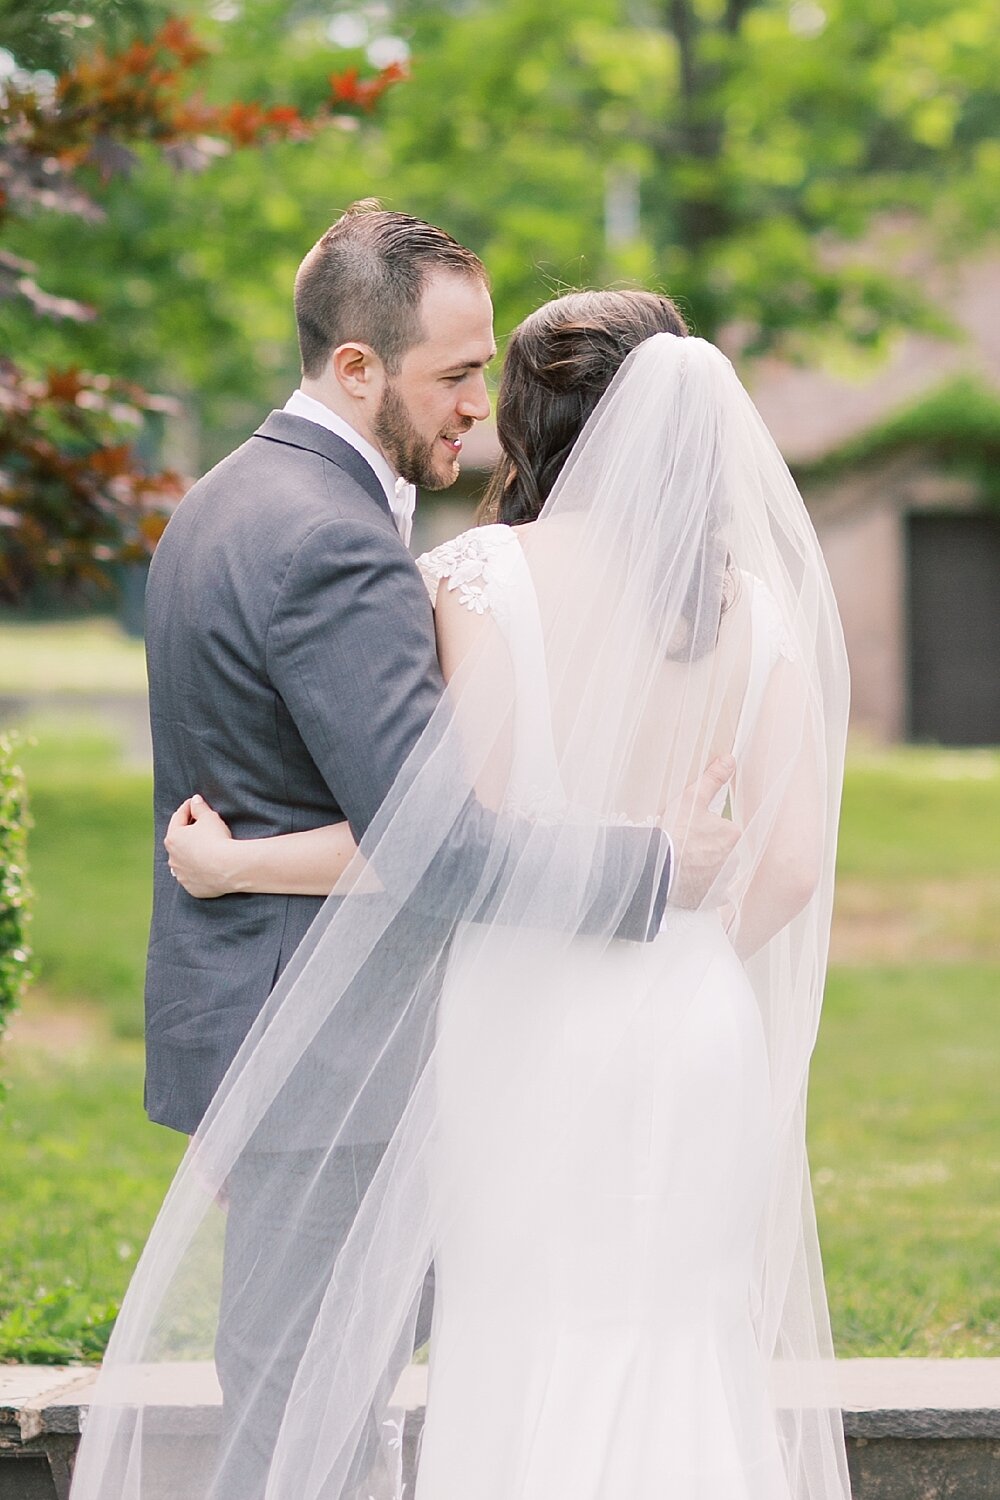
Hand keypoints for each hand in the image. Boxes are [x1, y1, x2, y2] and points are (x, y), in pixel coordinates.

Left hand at [165, 794, 237, 898]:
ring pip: (183, 862)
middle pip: (178, 841)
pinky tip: (207, 867)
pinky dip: (198, 871)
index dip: (187, 808)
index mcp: (173, 838)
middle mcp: (172, 858)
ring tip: (202, 849)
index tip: (193, 802)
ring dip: (190, 855)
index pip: (178, 817)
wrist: (229, 868)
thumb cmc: (217, 839)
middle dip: (187, 833)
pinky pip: (193, 877)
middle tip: (198, 825)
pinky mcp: (192, 888)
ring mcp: (181, 875)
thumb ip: (199, 807)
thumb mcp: (209, 817)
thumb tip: (195, 800)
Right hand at [663, 755, 739, 909]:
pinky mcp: (712, 897)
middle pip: (721, 850)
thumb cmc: (673, 832)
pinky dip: (704, 887)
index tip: (690, 830)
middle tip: (685, 846)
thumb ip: (712, 779)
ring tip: (683, 864)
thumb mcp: (691, 798)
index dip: (705, 828)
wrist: (656, 867)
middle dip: (707, 848)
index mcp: (731, 834)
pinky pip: (713, 892)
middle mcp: (733, 859)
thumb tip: (729, 759)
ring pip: (717, 870)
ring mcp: (723, 880)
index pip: (723, 829)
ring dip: (705, 867)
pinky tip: (690, 882)